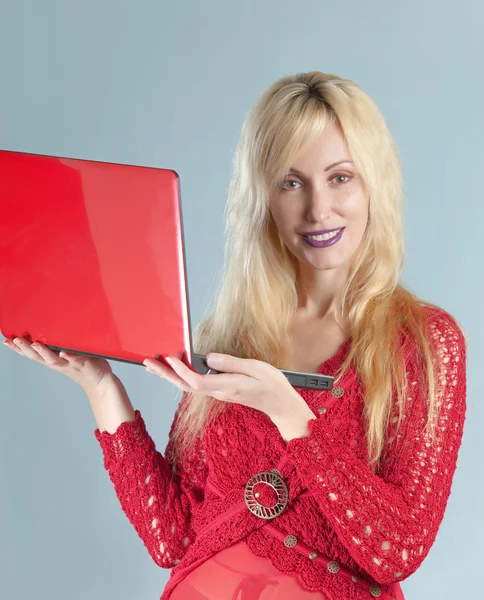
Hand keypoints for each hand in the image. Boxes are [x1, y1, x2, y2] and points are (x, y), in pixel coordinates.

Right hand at [2, 335, 113, 390]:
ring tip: (34, 344)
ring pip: (54, 359)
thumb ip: (59, 343)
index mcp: (52, 359)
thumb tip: (51, 325)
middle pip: (38, 356)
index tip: (6, 340)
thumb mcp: (67, 352)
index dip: (19, 349)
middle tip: (14, 340)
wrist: (99, 380)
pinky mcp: (83, 364)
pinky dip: (69, 356)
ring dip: (43, 351)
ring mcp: (70, 364)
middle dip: (25, 348)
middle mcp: (58, 363)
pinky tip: (63, 352)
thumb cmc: (83, 363)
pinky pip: (75, 359)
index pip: (32, 354)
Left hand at [143, 352, 309, 423]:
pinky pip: (196, 385)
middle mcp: (219, 392)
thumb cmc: (271, 384)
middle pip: (185, 386)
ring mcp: (218, 393)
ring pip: (188, 386)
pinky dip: (181, 376)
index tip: (169, 357)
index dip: (180, 370)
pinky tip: (176, 369)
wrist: (280, 403)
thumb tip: (209, 357)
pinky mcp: (220, 391)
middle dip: (166, 374)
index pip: (196, 381)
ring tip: (154, 365)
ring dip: (170, 376)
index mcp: (227, 386)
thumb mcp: (256, 368)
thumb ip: (231, 363)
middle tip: (148, 363)